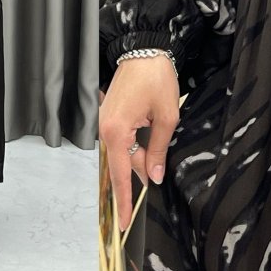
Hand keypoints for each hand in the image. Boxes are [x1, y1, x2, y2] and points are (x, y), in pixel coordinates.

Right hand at [98, 56, 179, 231]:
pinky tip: (146, 140)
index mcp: (116, 131)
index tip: (124, 223)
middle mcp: (104, 129)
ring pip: (122, 152)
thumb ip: (157, 150)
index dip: (124, 200)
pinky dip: (133, 146)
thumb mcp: (166, 117)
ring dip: (139, 156)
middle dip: (141, 172)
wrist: (144, 48)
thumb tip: (154, 177)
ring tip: (155, 146)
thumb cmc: (156, 78)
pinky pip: (120, 139)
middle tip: (158, 172)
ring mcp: (104, 121)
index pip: (120, 174)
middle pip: (122, 164)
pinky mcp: (109, 115)